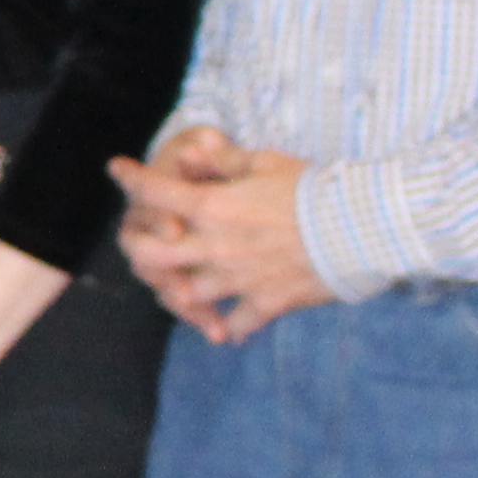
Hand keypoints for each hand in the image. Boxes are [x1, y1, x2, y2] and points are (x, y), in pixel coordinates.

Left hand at [112, 128, 329, 340]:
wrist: (360, 227)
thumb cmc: (315, 188)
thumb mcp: (266, 163)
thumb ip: (223, 161)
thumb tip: (192, 149)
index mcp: (213, 207)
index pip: (155, 192)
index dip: (131, 178)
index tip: (117, 169)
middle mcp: (215, 246)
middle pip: (152, 255)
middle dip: (135, 247)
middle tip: (134, 240)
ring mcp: (238, 279)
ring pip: (187, 294)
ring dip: (180, 289)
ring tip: (179, 285)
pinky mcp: (266, 303)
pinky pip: (237, 323)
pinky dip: (229, 326)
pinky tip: (226, 328)